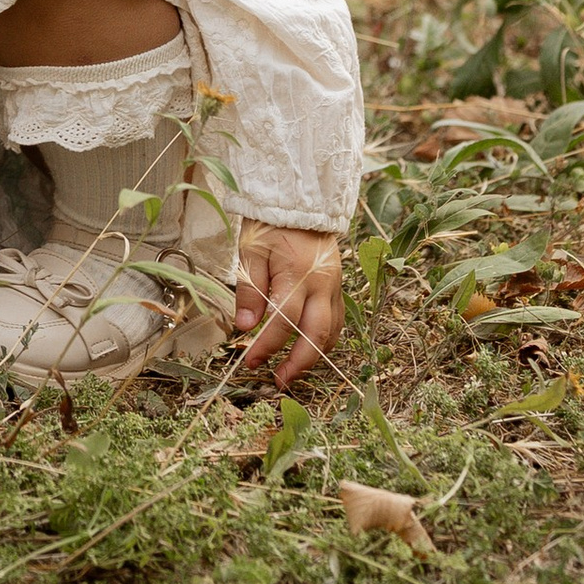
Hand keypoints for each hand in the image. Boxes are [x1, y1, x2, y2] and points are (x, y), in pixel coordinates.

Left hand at [235, 224, 342, 387]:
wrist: (299, 203)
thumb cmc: (270, 226)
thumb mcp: (251, 253)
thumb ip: (249, 292)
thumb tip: (245, 328)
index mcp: (298, 274)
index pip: (283, 322)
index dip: (266, 346)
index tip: (250, 360)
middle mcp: (322, 284)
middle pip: (316, 335)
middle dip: (298, 363)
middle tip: (279, 380)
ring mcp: (334, 286)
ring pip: (332, 332)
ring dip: (314, 356)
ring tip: (292, 371)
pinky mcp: (338, 287)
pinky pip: (337, 321)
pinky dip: (325, 340)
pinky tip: (309, 349)